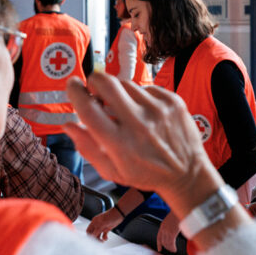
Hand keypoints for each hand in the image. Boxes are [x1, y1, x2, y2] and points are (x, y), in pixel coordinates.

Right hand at [63, 73, 218, 217]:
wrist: (188, 173)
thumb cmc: (146, 174)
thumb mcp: (112, 171)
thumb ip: (87, 147)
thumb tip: (67, 124)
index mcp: (119, 143)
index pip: (88, 108)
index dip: (75, 92)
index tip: (72, 85)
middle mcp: (138, 123)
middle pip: (106, 83)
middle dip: (94, 81)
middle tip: (94, 89)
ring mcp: (158, 109)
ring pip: (126, 84)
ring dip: (119, 92)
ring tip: (124, 109)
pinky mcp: (172, 101)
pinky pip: (146, 88)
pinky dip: (140, 97)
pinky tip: (145, 113)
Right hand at [86, 208, 123, 241]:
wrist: (119, 213)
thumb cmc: (110, 216)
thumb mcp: (103, 223)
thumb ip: (97, 230)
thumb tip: (92, 236)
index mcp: (94, 222)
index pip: (88, 230)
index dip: (89, 235)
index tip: (92, 240)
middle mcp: (97, 224)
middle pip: (93, 234)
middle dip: (95, 238)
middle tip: (98, 241)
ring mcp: (102, 227)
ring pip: (98, 235)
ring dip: (100, 239)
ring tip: (102, 241)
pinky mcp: (107, 228)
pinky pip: (104, 235)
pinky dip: (104, 237)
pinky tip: (106, 238)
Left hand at [156, 213, 180, 252]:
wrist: (179, 208)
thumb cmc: (178, 213)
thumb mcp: (172, 220)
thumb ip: (173, 226)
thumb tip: (177, 231)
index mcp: (163, 225)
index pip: (159, 237)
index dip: (159, 244)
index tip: (159, 249)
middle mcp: (163, 229)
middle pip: (163, 241)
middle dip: (166, 247)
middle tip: (171, 250)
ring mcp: (167, 231)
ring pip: (167, 243)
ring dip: (170, 248)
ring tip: (173, 250)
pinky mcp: (172, 233)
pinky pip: (171, 243)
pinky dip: (173, 248)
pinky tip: (175, 249)